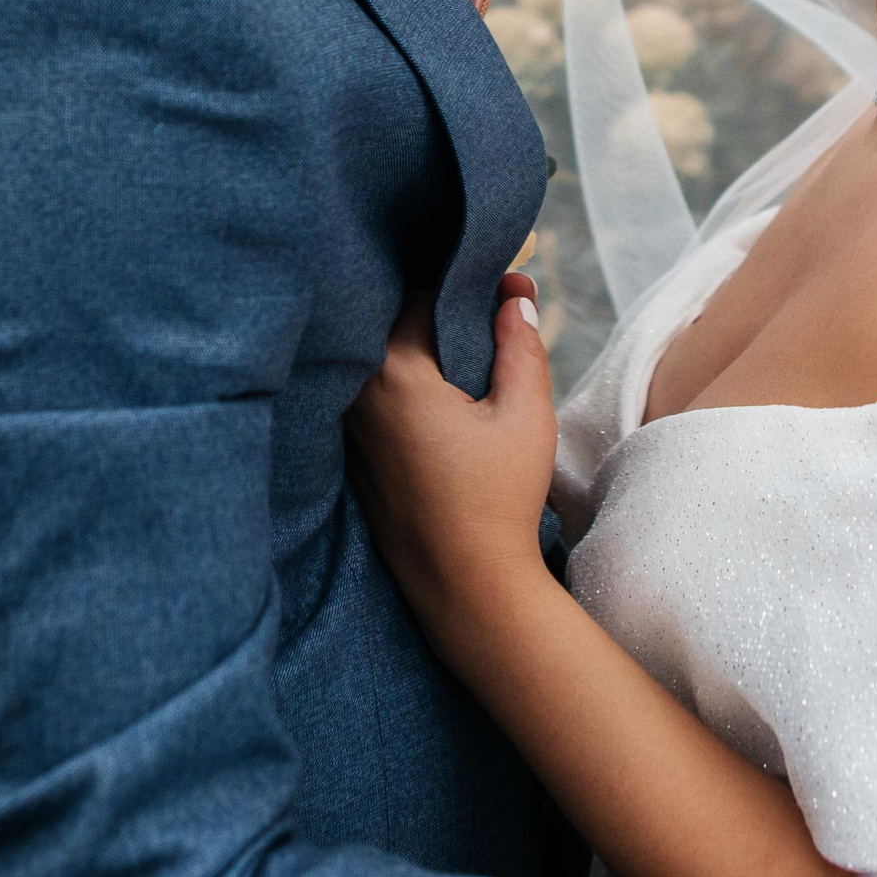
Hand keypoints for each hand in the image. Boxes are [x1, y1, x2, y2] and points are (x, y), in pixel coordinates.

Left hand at [344, 274, 558, 637]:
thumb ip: (520, 346)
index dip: (467, 288)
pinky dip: (405, 394)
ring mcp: (350, 433)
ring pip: (382, 368)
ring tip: (471, 362)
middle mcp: (359, 396)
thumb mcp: (526, 415)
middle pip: (395, 330)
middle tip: (493, 321)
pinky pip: (375, 405)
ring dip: (420, 356)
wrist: (468, 587)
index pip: (420, 297)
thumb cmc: (499, 500)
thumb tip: (515, 299)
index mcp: (395, 373)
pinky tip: (444, 409)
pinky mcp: (355, 463)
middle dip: (442, 318)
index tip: (508, 290)